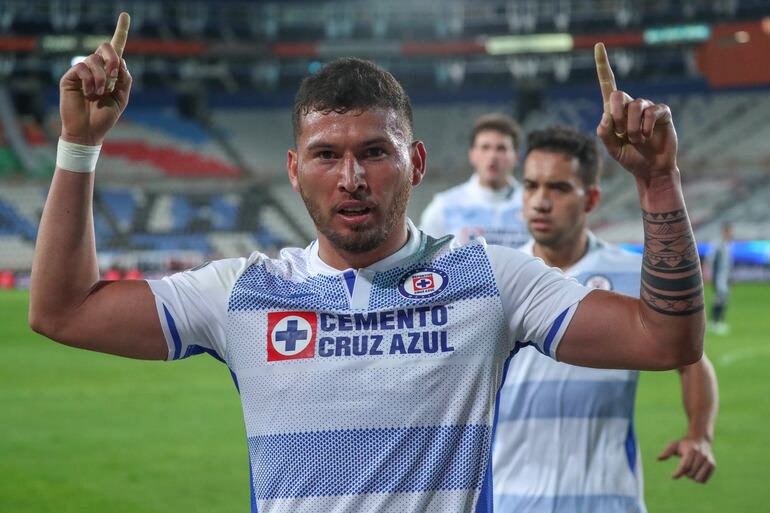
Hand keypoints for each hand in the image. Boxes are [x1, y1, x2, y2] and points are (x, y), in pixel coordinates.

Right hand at [59, 12, 130, 145]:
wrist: (89, 132)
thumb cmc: (105, 117)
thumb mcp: (122, 98)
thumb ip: (125, 80)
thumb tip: (120, 62)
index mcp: (111, 72)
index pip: (116, 48)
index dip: (121, 31)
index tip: (126, 14)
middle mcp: (97, 68)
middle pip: (106, 47)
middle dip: (113, 58)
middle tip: (115, 74)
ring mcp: (83, 71)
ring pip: (95, 60)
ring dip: (103, 78)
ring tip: (99, 93)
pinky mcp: (70, 76)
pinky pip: (82, 67)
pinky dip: (90, 81)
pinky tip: (89, 93)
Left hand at [594, 43, 678, 181]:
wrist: (650, 170)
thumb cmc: (630, 157)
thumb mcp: (611, 149)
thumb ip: (604, 134)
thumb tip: (606, 118)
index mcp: (615, 111)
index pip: (608, 84)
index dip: (602, 65)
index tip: (598, 45)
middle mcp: (631, 105)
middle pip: (618, 94)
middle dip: (616, 115)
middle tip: (621, 132)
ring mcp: (647, 108)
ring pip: (634, 106)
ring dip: (632, 128)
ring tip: (636, 139)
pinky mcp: (662, 113)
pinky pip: (651, 112)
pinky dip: (645, 127)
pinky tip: (647, 137)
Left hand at [657, 436, 715, 482]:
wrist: (700, 440)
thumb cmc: (684, 444)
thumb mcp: (674, 445)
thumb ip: (667, 452)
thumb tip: (658, 458)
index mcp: (691, 450)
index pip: (684, 466)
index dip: (678, 473)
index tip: (673, 476)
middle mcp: (701, 455)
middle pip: (690, 473)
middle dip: (685, 473)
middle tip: (684, 467)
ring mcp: (708, 461)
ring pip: (697, 479)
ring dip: (692, 477)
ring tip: (690, 470)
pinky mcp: (713, 466)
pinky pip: (704, 481)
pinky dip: (698, 479)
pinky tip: (696, 472)